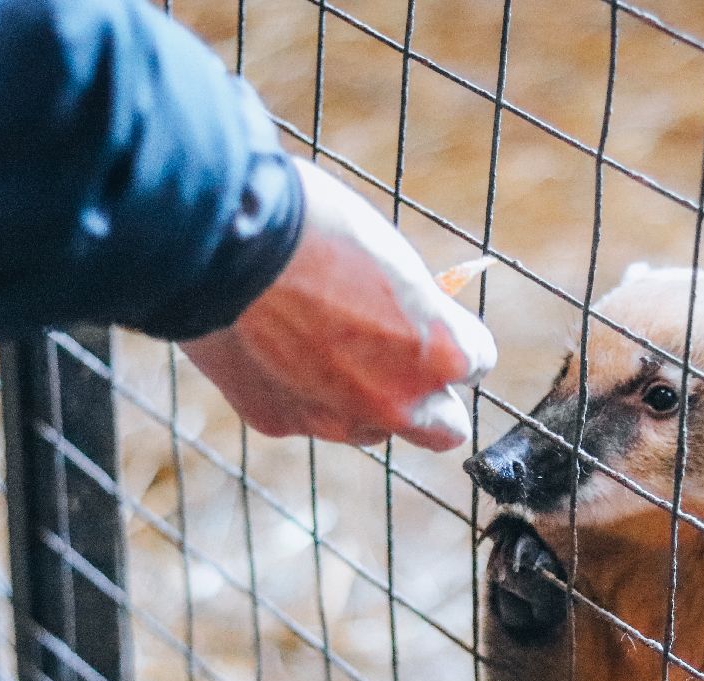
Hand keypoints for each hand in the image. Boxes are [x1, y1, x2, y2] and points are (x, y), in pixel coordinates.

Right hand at [181, 158, 496, 449]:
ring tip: (320, 347)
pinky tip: (271, 348)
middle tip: (396, 363)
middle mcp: (399, 401)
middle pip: (443, 428)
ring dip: (360, 401)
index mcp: (443, 352)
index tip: (429, 323)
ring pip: (370, 428)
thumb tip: (417, 320)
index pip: (478, 364)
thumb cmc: (316, 228)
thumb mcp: (393, 261)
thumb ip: (414, 311)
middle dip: (426, 401)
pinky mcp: (280, 422)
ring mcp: (338, 420)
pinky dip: (296, 393)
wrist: (226, 240)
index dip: (452, 339)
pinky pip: (305, 417)